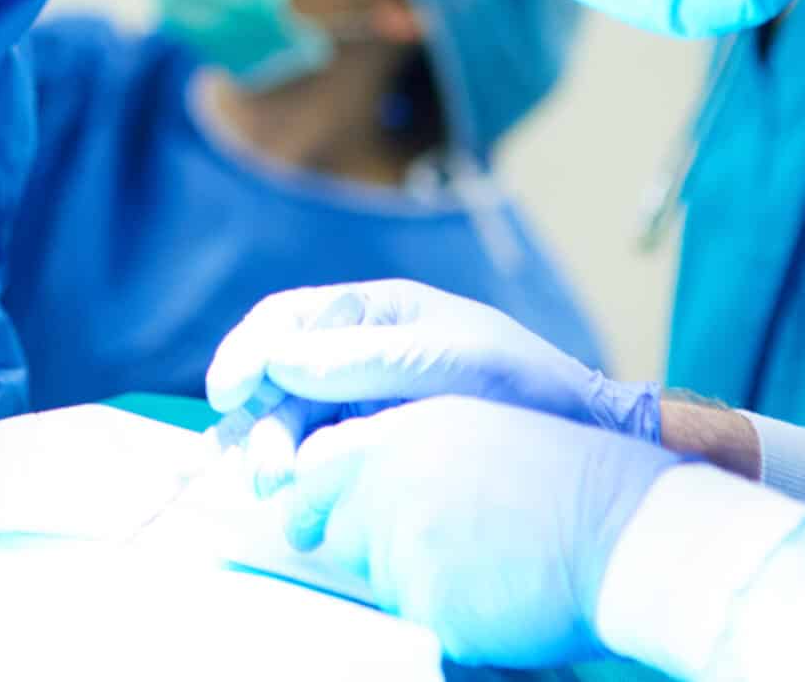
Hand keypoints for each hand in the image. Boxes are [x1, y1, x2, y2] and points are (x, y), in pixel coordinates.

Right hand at [205, 280, 657, 488]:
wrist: (578, 436)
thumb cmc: (520, 384)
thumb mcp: (443, 361)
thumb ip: (360, 359)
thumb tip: (277, 358)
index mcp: (373, 313)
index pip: (286, 321)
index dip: (247, 354)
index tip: (227, 395)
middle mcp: (358, 353)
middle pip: (280, 378)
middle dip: (262, 418)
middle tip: (265, 467)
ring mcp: (365, 401)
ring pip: (293, 420)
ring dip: (274, 449)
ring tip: (278, 486)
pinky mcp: (375, 445)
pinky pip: (320, 452)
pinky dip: (297, 470)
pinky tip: (288, 493)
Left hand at [276, 397, 675, 667]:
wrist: (623, 530)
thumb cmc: (568, 481)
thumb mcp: (475, 431)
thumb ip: (406, 453)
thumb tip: (356, 492)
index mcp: (399, 435)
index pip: (316, 467)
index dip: (310, 499)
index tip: (303, 521)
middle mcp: (387, 485)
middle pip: (339, 532)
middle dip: (370, 548)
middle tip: (437, 551)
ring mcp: (402, 548)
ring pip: (380, 582)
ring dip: (416, 584)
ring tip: (485, 567)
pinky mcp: (426, 606)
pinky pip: (419, 623)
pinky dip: (451, 620)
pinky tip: (496, 597)